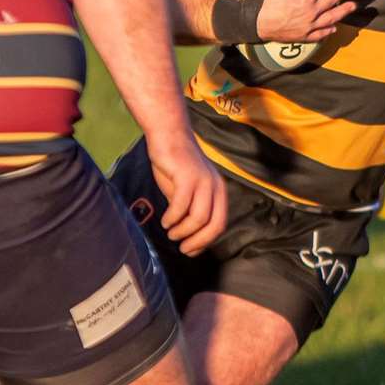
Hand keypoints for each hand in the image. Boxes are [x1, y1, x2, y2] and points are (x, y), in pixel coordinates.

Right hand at [146, 135, 227, 256]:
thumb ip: (189, 208)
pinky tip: (165, 220)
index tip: (190, 250)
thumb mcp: (186, 190)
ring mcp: (203, 181)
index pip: (219, 224)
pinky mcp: (187, 176)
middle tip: (182, 247)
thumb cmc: (175, 163)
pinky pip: (181, 206)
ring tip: (170, 232)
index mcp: (218, 191)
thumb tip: (186, 234)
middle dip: (197, 242)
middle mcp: (215, 186)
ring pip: (198, 219)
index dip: (205, 242)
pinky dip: (172, 218)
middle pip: (214, 225)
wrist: (167, 134)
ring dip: (183, 231)